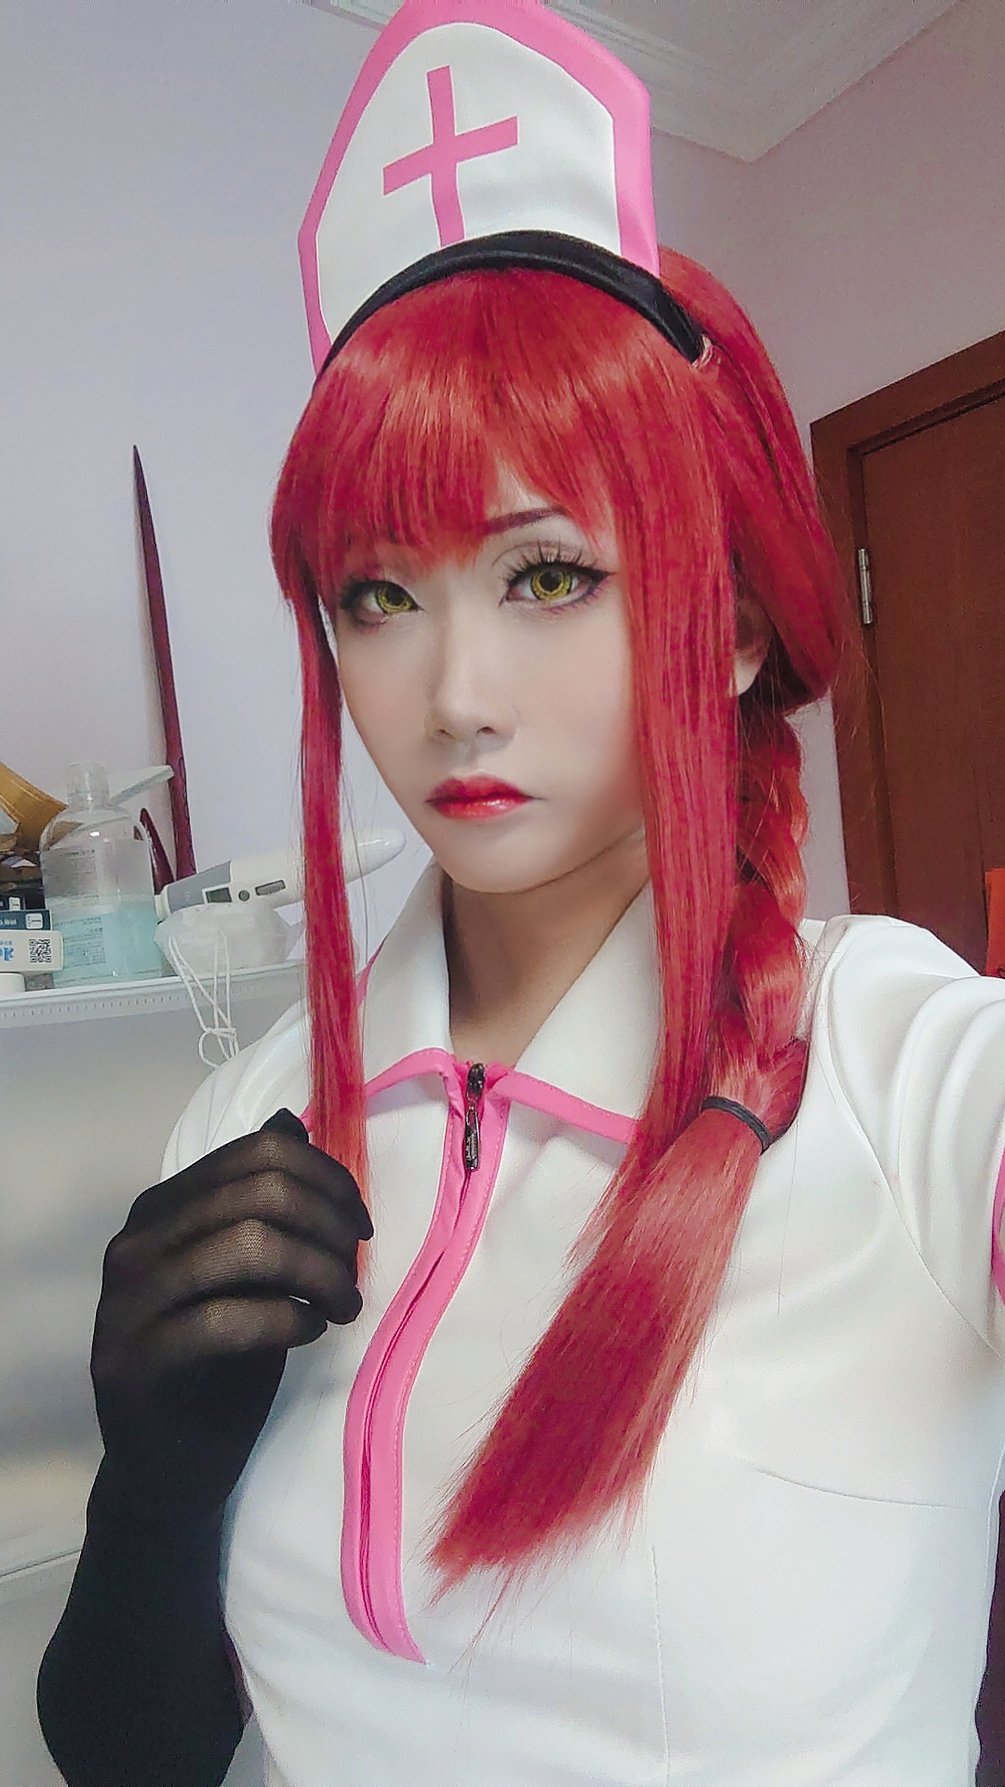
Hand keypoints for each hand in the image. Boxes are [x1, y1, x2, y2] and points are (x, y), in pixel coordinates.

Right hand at [89, 1109, 371, 1517]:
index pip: (256, 1154)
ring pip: (248, 1245)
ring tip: (343, 1307)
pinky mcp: (135, 1362)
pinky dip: (286, 1319)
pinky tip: (311, 1332)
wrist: (170, 1468)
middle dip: (328, 1227)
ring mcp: (127, 1303)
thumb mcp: (249, 1272)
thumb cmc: (218, 1364)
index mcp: (161, 1209)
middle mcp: (134, 1244)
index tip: (360, 1226)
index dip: (326, 1179)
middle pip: (259, 1193)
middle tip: (355, 1273)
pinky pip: (224, 1319)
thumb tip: (290, 1123)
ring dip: (319, 1273)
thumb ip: (260, 1201)